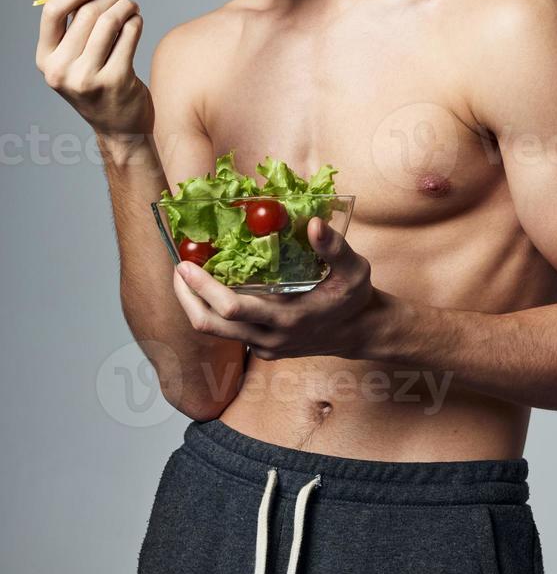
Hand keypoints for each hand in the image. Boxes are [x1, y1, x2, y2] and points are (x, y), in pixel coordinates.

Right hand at [35, 0, 153, 137]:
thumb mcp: (77, 52)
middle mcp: (62, 70)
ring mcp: (88, 78)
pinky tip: (137, 22)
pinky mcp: (116, 81)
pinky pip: (129, 36)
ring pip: (109, 22)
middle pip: (86, 14)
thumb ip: (74, 13)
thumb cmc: (98, 84)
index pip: (53, 11)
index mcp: (46, 60)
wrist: (119, 128)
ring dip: (126, 6)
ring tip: (132, 6)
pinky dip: (136, 22)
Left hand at [172, 216, 380, 360]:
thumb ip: (335, 247)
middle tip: (178, 268)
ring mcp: (264, 348)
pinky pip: (228, 333)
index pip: (231, 309)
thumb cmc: (356, 298)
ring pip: (215, 332)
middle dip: (186, 297)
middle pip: (209, 326)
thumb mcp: (354, 269)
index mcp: (287, 320)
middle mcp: (270, 339)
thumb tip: (313, 223)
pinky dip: (213, 311)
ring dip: (195, 305)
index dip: (203, 288)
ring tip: (187, 276)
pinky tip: (212, 288)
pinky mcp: (263, 350)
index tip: (185, 264)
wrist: (361, 333)